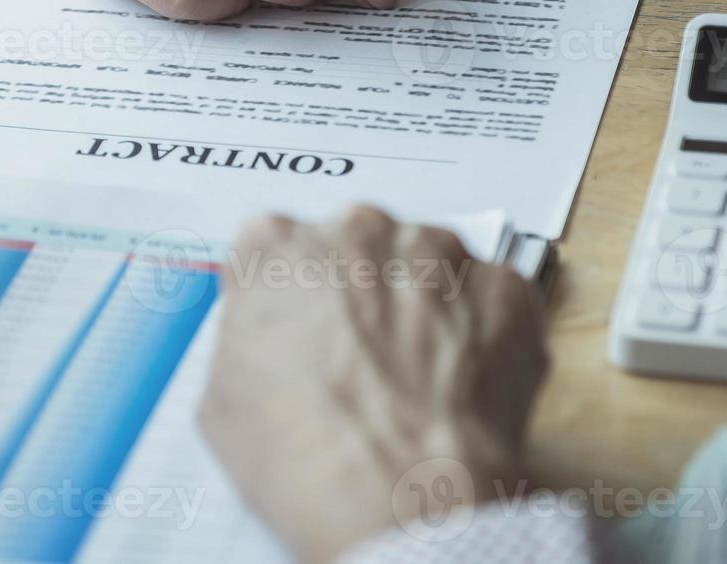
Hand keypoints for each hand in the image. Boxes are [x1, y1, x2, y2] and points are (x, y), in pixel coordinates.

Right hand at [199, 206, 548, 562]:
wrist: (400, 498)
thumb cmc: (310, 458)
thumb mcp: (225, 401)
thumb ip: (252, 340)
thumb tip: (276, 348)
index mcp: (276, 248)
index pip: (280, 248)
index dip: (296, 295)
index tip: (308, 326)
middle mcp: (357, 230)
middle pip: (360, 245)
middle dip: (364, 291)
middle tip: (367, 360)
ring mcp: (436, 251)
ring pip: (430, 264)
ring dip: (425, 306)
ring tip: (419, 382)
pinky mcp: (501, 284)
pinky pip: (491, 298)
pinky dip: (485, 332)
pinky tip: (463, 386)